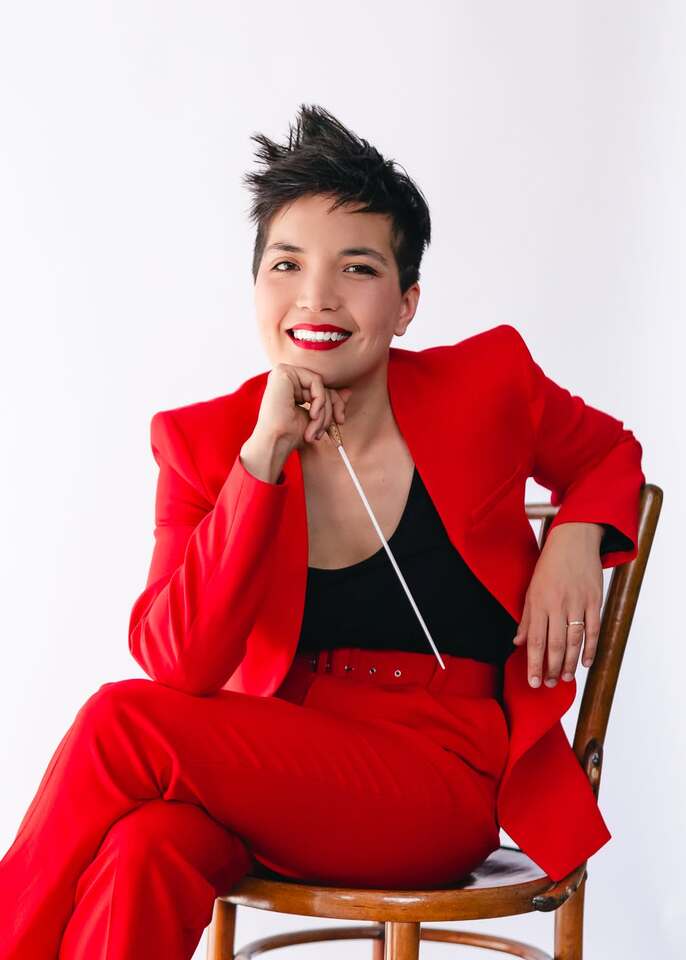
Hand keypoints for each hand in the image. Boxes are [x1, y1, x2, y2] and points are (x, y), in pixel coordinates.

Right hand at [255, 363, 352, 452]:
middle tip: (334, 425)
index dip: (335, 404)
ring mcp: (283, 373)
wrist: (276, 441)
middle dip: (332, 408)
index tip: (340, 422)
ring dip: (324, 411)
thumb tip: (348, 391)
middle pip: (322, 385)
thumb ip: (329, 402)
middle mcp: (286, 377)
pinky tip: (312, 414)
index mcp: (291, 387)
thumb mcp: (316, 416)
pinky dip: (320, 400)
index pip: (321, 388)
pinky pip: (316, 381)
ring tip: (316, 429)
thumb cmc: (291, 434)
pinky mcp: (283, 372)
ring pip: (320, 385)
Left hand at [513, 522, 604, 687]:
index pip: (535, 640)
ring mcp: (578, 603)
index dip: (533, 663)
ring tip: (565, 679)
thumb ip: (526, 618)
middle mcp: (557, 604)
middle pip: (555, 644)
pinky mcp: (595, 600)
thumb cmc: (549, 566)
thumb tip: (517, 642)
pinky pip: (594, 630)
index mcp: (539, 602)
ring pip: (574, 640)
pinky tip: (586, 663)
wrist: (574, 541)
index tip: (532, 682)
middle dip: (551, 668)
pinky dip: (590, 648)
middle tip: (549, 684)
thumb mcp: (531, 589)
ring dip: (569, 663)